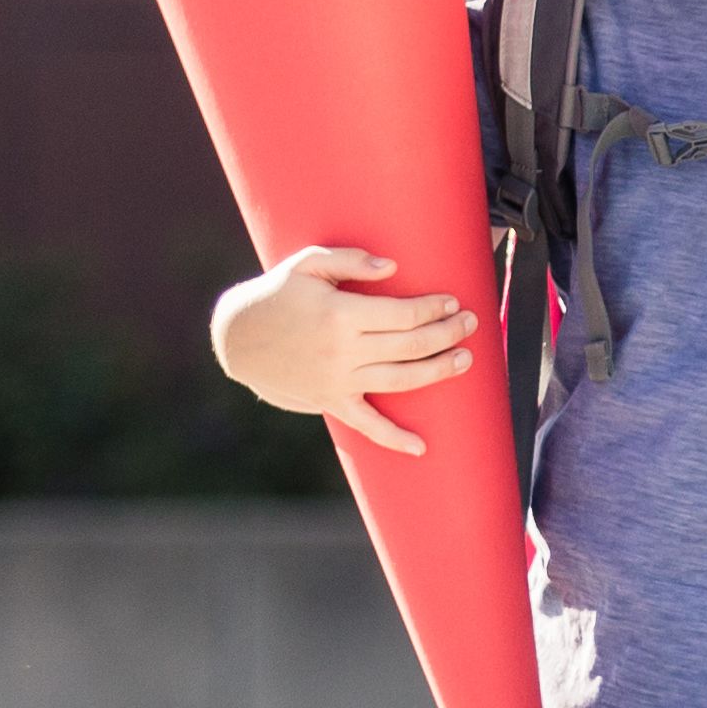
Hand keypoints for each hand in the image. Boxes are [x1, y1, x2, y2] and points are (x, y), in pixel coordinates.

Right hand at [208, 245, 477, 459]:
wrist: (237, 338)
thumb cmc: (276, 294)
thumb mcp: (306, 264)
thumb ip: (350, 259)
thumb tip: (393, 267)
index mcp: (340, 314)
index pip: (403, 314)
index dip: (433, 308)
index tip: (451, 302)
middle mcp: (343, 351)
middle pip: (411, 345)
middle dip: (447, 334)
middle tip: (469, 324)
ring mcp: (338, 380)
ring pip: (401, 380)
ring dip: (439, 371)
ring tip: (465, 359)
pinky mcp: (330, 401)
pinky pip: (366, 425)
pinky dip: (394, 439)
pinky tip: (421, 447)